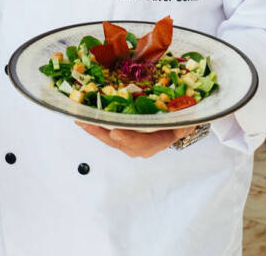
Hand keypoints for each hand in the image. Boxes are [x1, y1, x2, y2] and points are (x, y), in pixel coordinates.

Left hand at [75, 121, 195, 158]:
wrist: (176, 124)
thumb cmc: (179, 120)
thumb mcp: (185, 121)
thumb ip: (184, 124)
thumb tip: (185, 123)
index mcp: (157, 142)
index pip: (142, 143)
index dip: (129, 138)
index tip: (116, 132)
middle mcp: (140, 146)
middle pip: (119, 142)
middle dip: (102, 133)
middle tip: (88, 123)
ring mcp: (129, 142)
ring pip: (109, 138)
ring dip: (94, 129)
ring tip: (80, 119)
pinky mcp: (121, 136)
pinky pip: (106, 133)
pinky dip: (94, 126)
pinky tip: (83, 119)